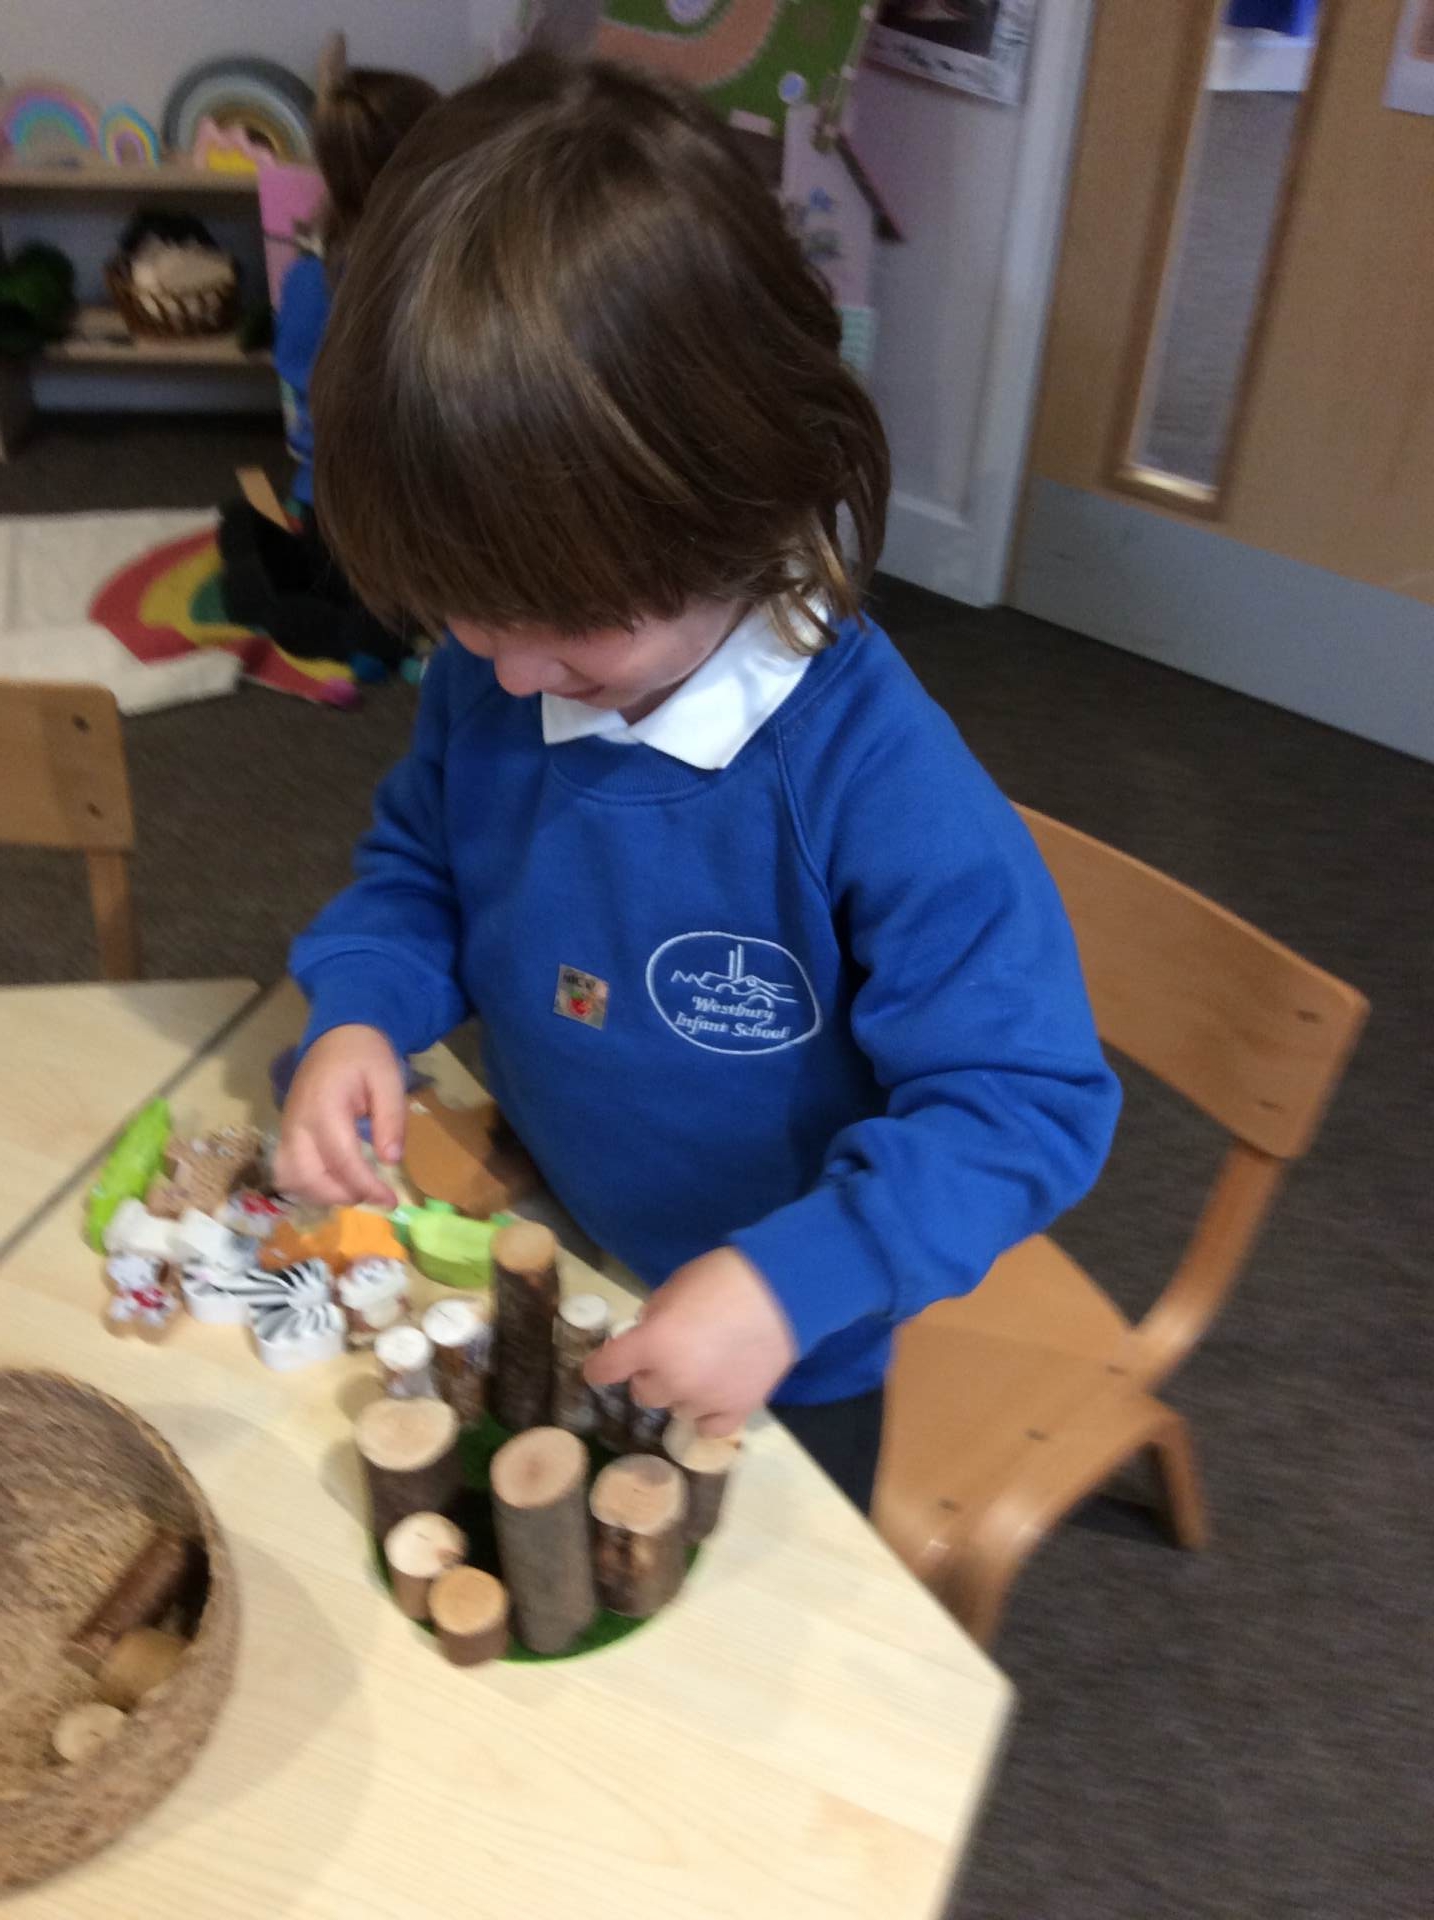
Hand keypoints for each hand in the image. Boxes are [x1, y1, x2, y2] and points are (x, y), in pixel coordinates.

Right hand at [273, 1024, 405, 1208]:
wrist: (336, 1035)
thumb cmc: (365, 1056)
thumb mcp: (389, 1079)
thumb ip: (391, 1119)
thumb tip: (390, 1161)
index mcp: (324, 1106)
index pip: (341, 1160)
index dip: (366, 1186)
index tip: (391, 1202)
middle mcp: (297, 1122)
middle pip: (308, 1177)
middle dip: (343, 1195)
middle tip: (375, 1196)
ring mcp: (286, 1128)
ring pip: (291, 1179)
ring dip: (322, 1195)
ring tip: (356, 1189)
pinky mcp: (285, 1133)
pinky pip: (286, 1171)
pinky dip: (308, 1186)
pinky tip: (336, 1183)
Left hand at [584, 1247, 797, 1436]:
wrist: (784, 1289)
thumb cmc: (725, 1278)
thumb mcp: (674, 1286)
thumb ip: (654, 1316)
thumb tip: (647, 1333)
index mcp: (652, 1343)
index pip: (605, 1369)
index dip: (600, 1366)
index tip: (603, 1366)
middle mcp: (673, 1379)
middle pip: (644, 1392)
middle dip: (651, 1373)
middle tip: (672, 1352)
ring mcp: (705, 1400)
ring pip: (677, 1409)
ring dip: (682, 1391)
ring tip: (705, 1367)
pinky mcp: (737, 1410)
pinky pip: (707, 1428)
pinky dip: (707, 1414)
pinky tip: (715, 1394)